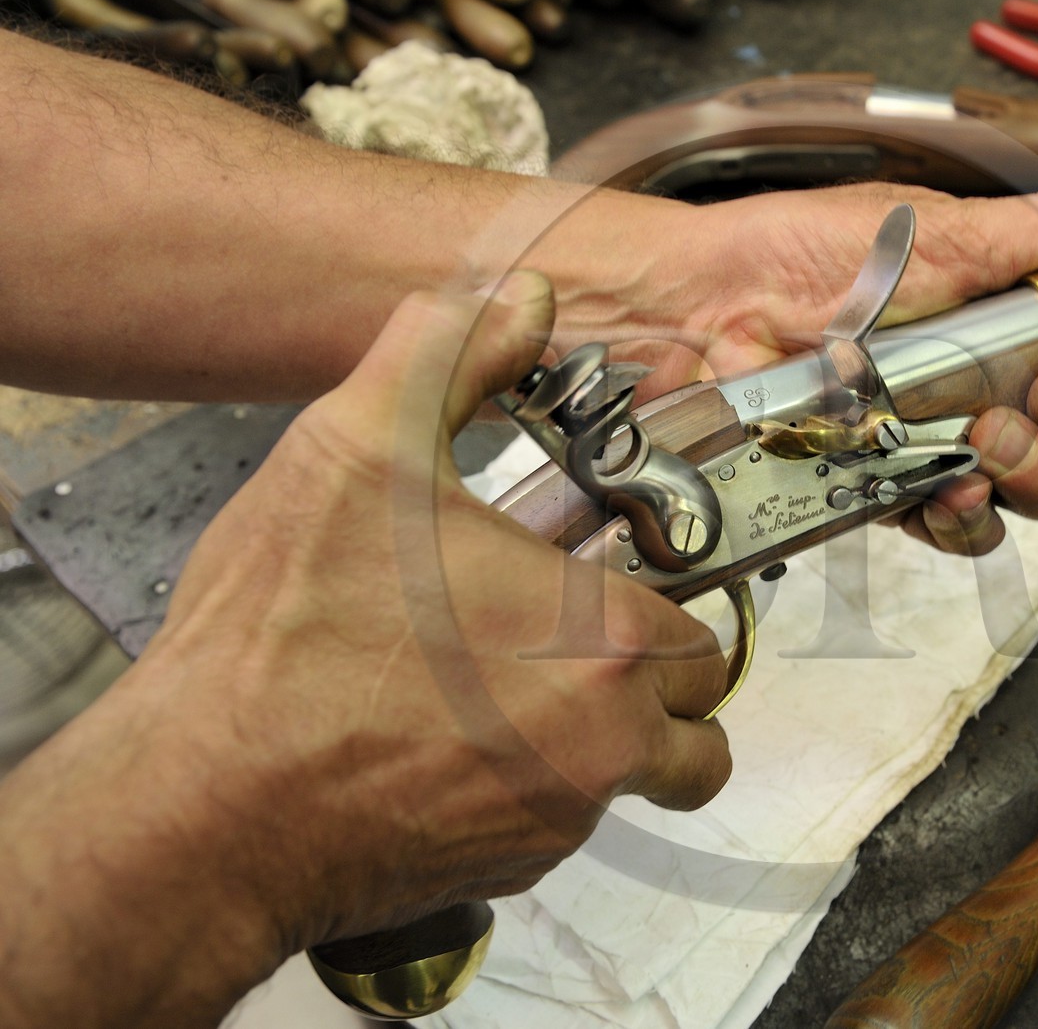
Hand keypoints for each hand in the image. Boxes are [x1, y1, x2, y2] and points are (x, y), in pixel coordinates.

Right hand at [0, 275, 731, 1028]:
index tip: (604, 590)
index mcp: (606, 636)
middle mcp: (610, 741)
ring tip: (502, 692)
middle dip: (649, 685)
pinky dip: (529, 791)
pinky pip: (561, 829)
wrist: (204, 804)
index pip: (701, 633)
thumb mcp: (360, 447)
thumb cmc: (286, 634)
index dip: (655, 604)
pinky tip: (443, 746)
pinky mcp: (509, 871)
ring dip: (599, 742)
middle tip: (566, 643)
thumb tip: (522, 298)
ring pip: (636, 781)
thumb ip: (451, 355)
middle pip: (693, 720)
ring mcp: (562, 820)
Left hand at [534, 183, 1037, 555]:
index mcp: (1009, 317)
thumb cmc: (798, 256)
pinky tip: (953, 488)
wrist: (700, 312)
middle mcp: (988, 386)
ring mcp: (943, 443)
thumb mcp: (931, 225)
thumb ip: (1036, 239)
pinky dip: (973, 517)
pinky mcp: (894, 491)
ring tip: (989, 434)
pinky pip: (966, 531)